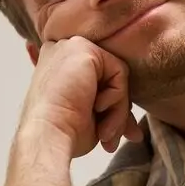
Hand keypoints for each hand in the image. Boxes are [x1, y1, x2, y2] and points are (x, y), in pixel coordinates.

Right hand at [19, 37, 141, 157]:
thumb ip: (112, 109)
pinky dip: (117, 97)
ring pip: (117, 76)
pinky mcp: (84, 48)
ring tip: (105, 132)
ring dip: (118, 109)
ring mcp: (71, 46)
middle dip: (118, 111)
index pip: (98, 79)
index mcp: (58, 64)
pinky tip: (96, 108)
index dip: (110, 107)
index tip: (113, 138)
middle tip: (112, 139)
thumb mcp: (91, 118)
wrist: (49, 135)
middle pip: (109, 77)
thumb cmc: (64, 132)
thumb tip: (136, 131)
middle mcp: (62, 50)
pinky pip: (120, 72)